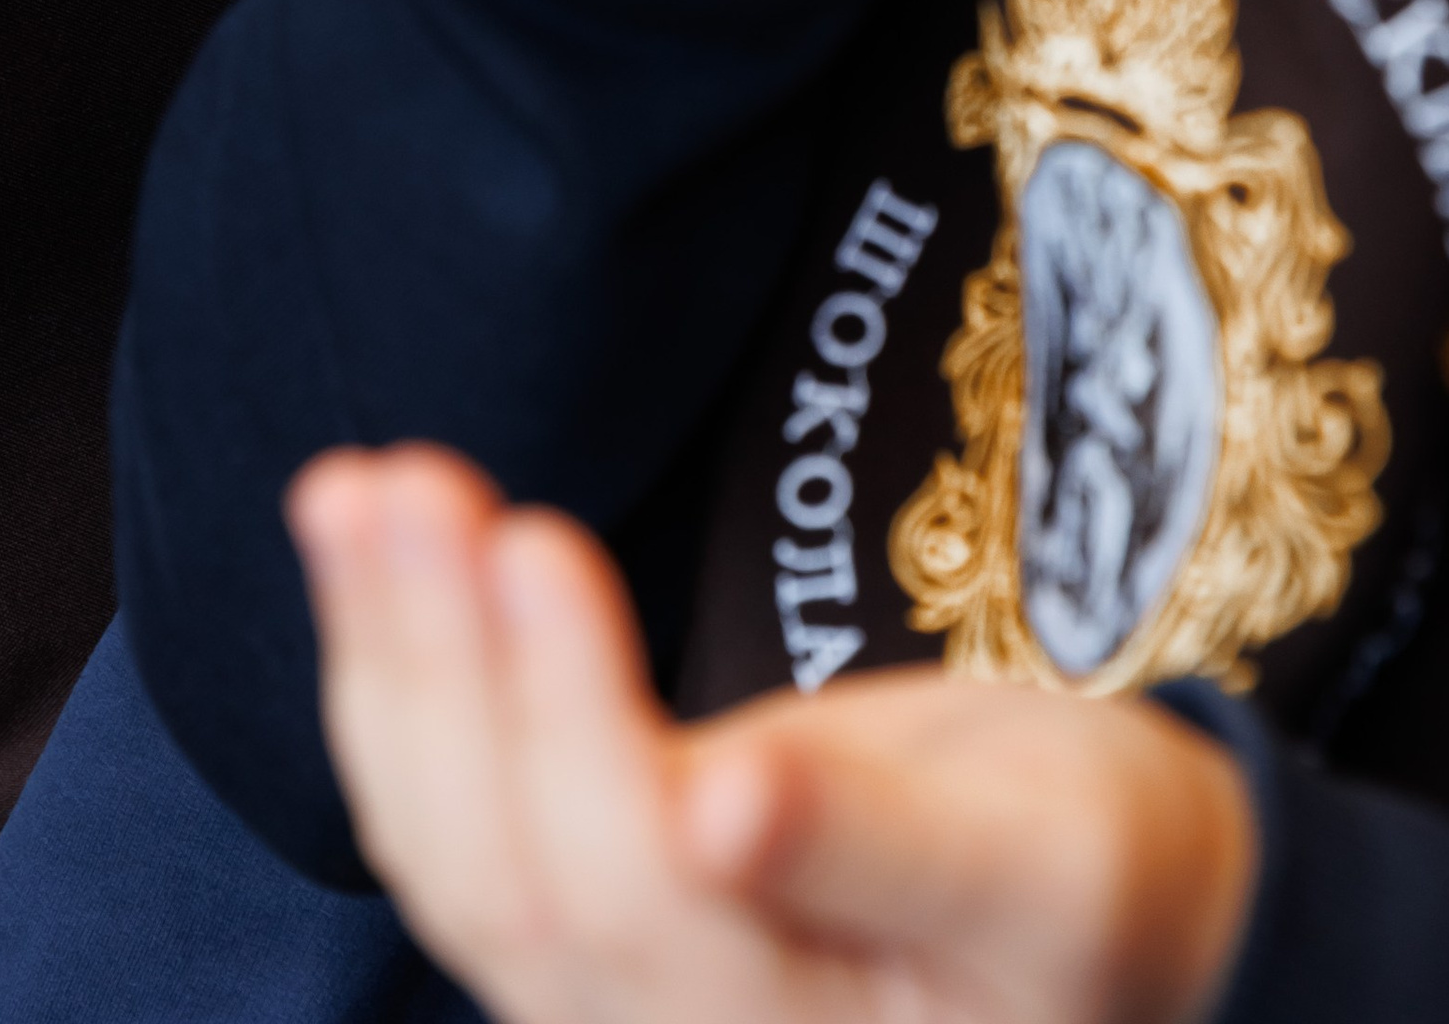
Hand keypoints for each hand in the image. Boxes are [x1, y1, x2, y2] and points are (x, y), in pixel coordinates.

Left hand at [290, 448, 1255, 1023]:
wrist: (1093, 931)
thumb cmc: (1097, 881)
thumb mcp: (1041, 856)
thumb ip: (878, 845)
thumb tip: (719, 805)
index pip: (641, 895)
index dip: (569, 722)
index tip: (535, 540)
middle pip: (519, 876)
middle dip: (446, 667)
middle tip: (407, 479)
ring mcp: (607, 1014)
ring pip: (455, 850)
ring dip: (391, 661)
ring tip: (351, 489)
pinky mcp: (576, 933)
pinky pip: (451, 825)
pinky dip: (393, 684)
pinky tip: (360, 548)